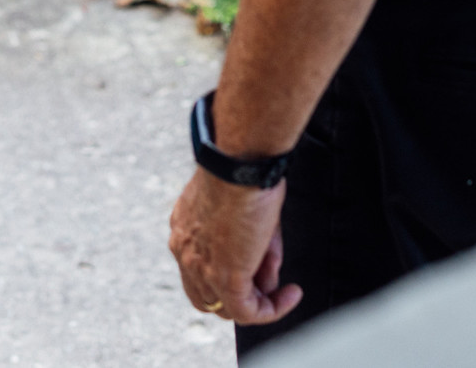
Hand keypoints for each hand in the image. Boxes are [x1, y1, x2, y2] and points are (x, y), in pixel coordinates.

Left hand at [169, 169, 298, 325]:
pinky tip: (290, 295)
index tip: (253, 268)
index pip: (197, 269)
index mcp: (184, 229)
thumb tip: (266, 276)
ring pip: (227, 307)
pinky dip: (272, 309)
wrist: (239, 163)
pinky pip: (248, 312)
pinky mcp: (226, 278)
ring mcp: (204, 269)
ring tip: (282, 284)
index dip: (223, 276)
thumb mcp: (242, 207)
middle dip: (238, 294)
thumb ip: (251, 242)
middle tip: (266, 284)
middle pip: (206, 295)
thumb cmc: (242, 168)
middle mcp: (186, 252)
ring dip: (258, 301)